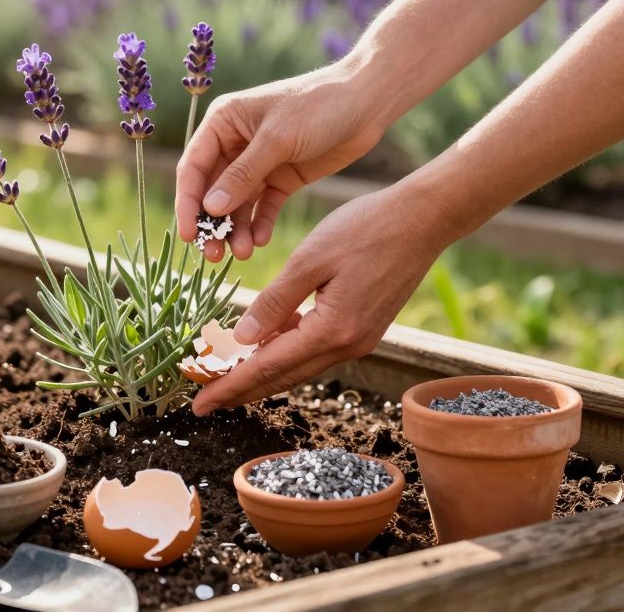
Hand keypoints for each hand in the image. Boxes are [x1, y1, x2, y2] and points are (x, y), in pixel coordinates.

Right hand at [175, 66, 388, 261]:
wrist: (366, 102)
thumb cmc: (318, 105)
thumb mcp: (277, 139)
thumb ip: (242, 175)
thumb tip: (210, 209)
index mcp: (223, 123)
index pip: (194, 168)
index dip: (188, 203)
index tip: (188, 236)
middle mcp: (234, 143)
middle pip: (212, 191)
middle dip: (213, 224)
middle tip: (214, 255)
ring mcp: (259, 163)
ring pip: (237, 204)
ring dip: (237, 229)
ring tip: (243, 253)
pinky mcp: (282, 178)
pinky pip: (263, 206)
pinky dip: (260, 223)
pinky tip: (260, 240)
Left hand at [191, 185, 449, 415]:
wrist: (423, 219)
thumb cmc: (366, 229)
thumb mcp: (310, 259)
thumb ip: (274, 302)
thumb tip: (240, 338)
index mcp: (332, 331)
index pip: (268, 368)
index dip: (230, 386)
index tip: (200, 404)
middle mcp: (346, 345)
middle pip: (282, 377)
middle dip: (241, 390)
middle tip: (204, 402)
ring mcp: (358, 340)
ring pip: (298, 367)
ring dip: (262, 374)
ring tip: (226, 378)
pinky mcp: (362, 329)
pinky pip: (314, 350)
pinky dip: (285, 353)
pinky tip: (265, 343)